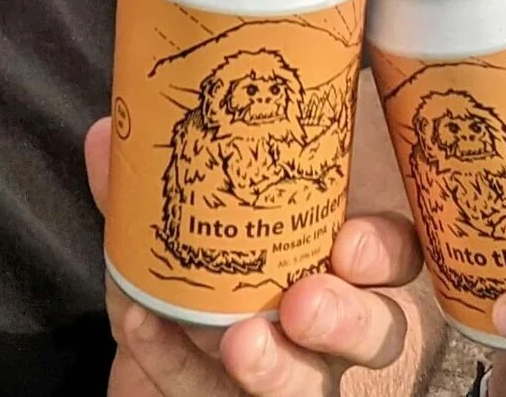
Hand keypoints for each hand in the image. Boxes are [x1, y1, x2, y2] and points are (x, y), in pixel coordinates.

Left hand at [85, 117, 420, 395]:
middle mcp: (335, 324)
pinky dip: (174, 364)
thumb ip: (156, 177)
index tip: (349, 242)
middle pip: (376, 335)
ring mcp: (294, 373)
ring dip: (277, 369)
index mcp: (352, 259)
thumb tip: (108, 133)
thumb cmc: (204, 248)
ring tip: (240, 343)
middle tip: (304, 302)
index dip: (383, 254)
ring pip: (309, 386)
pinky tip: (142, 325)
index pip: (397, 258)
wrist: (154, 324)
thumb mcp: (191, 207)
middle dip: (346, 321)